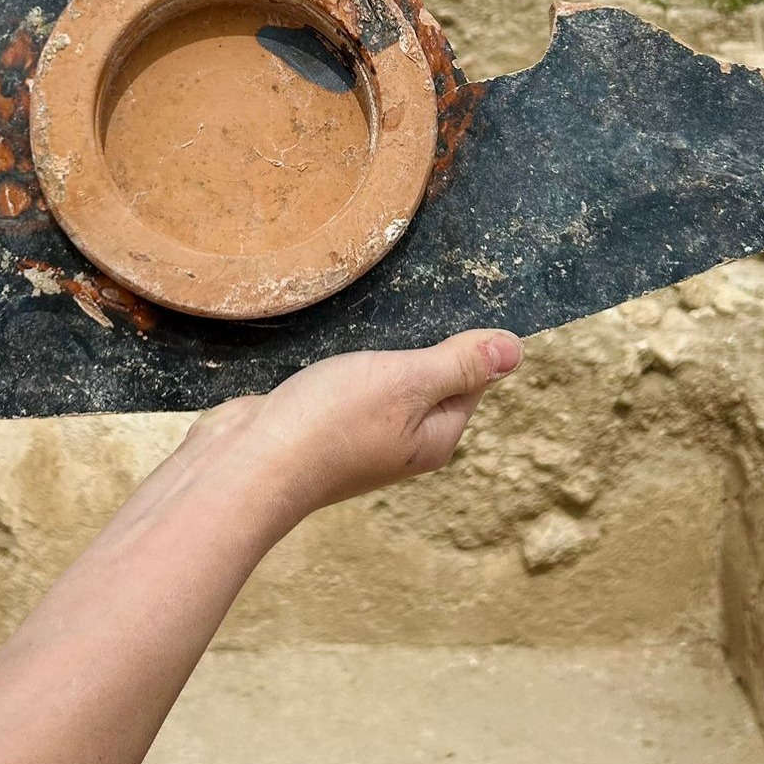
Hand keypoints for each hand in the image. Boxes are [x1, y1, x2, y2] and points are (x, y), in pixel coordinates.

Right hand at [181, 329, 522, 528]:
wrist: (247, 465)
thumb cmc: (331, 423)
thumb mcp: (407, 382)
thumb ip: (458, 364)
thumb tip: (516, 351)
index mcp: (435, 437)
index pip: (472, 381)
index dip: (467, 341)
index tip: (453, 299)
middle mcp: (402, 442)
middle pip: (428, 381)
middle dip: (421, 343)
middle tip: (412, 298)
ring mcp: (358, 435)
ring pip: (383, 382)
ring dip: (378, 351)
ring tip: (371, 314)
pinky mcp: (318, 424)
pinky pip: (344, 386)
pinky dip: (342, 362)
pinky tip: (331, 341)